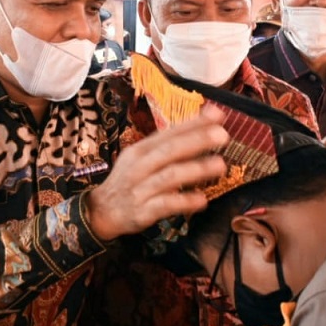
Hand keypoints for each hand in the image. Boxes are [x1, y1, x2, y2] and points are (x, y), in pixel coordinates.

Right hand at [86, 104, 229, 240]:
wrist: (103, 211)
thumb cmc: (131, 179)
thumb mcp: (143, 158)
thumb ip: (170, 144)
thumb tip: (204, 124)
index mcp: (142, 149)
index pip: (170, 132)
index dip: (193, 123)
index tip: (218, 114)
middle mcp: (140, 166)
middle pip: (170, 150)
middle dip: (196, 141)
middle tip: (222, 135)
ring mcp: (141, 189)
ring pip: (170, 176)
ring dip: (196, 170)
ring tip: (220, 165)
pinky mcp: (143, 211)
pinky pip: (165, 205)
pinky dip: (184, 202)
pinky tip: (202, 200)